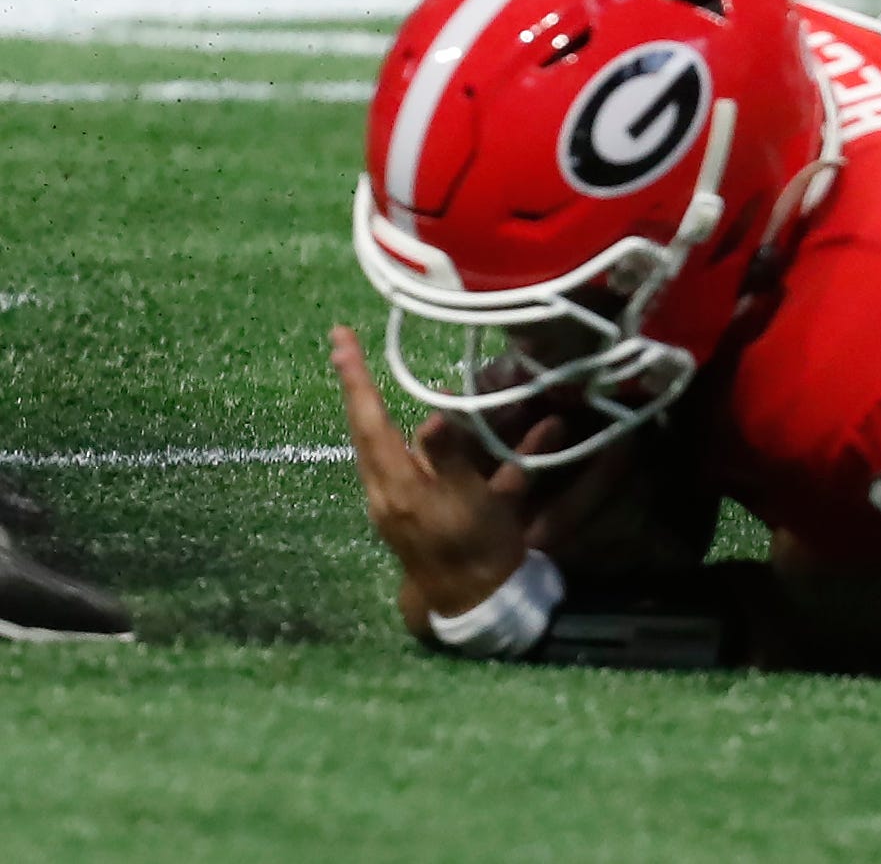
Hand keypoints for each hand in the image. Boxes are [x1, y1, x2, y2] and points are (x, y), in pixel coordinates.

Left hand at [332, 325, 529, 619]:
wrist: (478, 605)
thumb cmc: (479, 554)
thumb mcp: (474, 504)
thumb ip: (452, 459)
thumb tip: (435, 414)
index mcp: (398, 486)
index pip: (370, 422)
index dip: (355, 379)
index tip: (339, 338)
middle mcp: (390, 489)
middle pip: (368, 429)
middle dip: (358, 387)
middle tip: (345, 346)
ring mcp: (400, 501)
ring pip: (394, 443)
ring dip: (393, 413)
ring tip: (381, 379)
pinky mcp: (417, 510)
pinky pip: (420, 466)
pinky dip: (436, 445)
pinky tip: (449, 431)